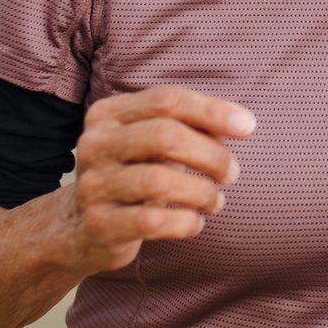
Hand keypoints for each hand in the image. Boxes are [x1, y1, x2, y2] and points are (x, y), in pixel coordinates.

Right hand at [65, 86, 254, 275]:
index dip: (211, 111)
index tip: (248, 128)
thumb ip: (189, 127)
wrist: (80, 227)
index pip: (166, 100)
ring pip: (159, 180)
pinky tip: (196, 223)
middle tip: (232, 173)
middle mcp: (95, 144)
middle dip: (211, 155)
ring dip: (202, 192)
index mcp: (109, 114)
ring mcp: (94, 185)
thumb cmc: (133, 174)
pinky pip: (152, 221)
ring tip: (216, 202)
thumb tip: (239, 124)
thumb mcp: (152, 143)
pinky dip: (185, 222)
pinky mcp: (99, 224)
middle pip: (165, 136)